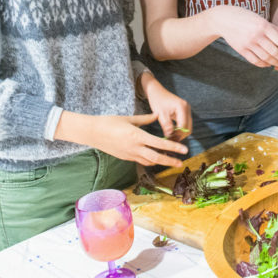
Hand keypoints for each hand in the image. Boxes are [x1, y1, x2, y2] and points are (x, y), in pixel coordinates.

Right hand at [54, 111, 187, 167]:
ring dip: (161, 161)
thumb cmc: (110, 122)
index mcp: (137, 136)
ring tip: (171, 160)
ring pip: (149, 161)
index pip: (159, 143)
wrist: (92, 133)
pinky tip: (156, 158)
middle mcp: (134, 147)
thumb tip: (158, 115)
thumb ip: (145, 118)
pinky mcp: (125, 158)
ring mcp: (129, 154)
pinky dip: (150, 160)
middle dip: (170, 160)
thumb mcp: (129, 118)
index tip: (184, 150)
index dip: (173, 147)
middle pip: (157, 157)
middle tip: (181, 162)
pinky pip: (141, 161)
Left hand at [140, 72, 191, 139]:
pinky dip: (180, 129)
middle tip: (170, 141)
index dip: (177, 135)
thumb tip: (171, 138)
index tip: (169, 141)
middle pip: (188, 128)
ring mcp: (187, 110)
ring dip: (180, 133)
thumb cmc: (157, 100)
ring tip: (170, 137)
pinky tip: (171, 132)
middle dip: (180, 136)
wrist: (156, 91)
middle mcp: (187, 108)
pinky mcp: (184, 112)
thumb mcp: (160, 114)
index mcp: (182, 107)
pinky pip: (185, 124)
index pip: (184, 126)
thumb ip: (167, 126)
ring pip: (187, 127)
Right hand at [214, 5, 277, 68]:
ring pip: (266, 58)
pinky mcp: (242, 50)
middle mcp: (256, 35)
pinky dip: (264, 64)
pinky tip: (268, 64)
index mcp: (263, 26)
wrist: (224, 19)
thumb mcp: (260, 19)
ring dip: (276, 63)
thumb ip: (273, 28)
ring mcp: (248, 44)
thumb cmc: (244, 17)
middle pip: (274, 52)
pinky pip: (255, 61)